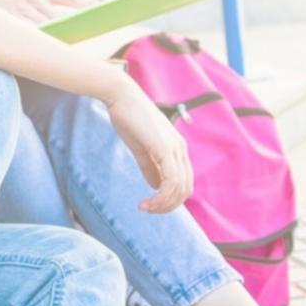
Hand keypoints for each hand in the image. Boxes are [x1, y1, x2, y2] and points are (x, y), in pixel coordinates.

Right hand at [104, 79, 193, 213]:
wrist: (120, 95)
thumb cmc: (128, 117)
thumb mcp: (140, 147)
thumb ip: (149, 166)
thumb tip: (155, 186)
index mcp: (176, 148)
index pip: (183, 183)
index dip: (169, 199)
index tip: (149, 204)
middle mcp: (180, 149)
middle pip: (185, 190)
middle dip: (168, 206)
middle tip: (148, 210)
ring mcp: (174, 148)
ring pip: (179, 189)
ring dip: (163, 205)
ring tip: (145, 208)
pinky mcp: (164, 148)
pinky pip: (170, 181)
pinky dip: (160, 197)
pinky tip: (145, 201)